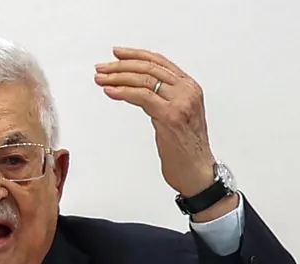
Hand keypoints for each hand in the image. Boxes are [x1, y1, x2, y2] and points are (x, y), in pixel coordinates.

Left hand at [94, 47, 217, 198]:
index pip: (159, 62)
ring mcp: (180, 103)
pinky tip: (111, 91)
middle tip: (102, 68)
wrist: (198, 173)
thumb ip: (164, 100)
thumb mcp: (178, 116)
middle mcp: (187, 91)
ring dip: (118, 77)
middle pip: (149, 68)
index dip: (136, 55)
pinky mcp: (170, 116)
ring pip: (144, 79)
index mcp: (190, 87)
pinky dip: (123, 92)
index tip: (118, 55)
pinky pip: (142, 96)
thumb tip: (139, 90)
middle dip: (121, 66)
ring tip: (101, 79)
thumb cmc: (188, 150)